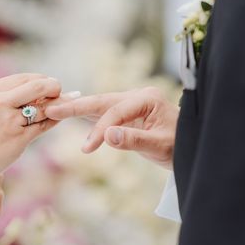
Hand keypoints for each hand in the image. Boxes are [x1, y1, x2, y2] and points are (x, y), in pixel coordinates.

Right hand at [0, 74, 61, 187]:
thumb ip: (3, 97)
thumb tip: (32, 87)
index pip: (23, 77)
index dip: (40, 80)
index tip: (48, 85)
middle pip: (38, 85)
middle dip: (54, 87)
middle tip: (60, 92)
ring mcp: (9, 121)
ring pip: (44, 106)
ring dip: (58, 105)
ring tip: (65, 104)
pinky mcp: (18, 139)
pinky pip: (44, 125)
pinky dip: (55, 120)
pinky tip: (60, 118)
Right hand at [45, 87, 178, 169]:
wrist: (193, 147)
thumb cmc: (180, 146)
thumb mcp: (160, 146)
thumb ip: (133, 140)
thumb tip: (107, 136)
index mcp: (147, 98)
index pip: (115, 112)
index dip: (99, 130)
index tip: (88, 148)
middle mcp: (137, 96)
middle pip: (101, 101)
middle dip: (75, 106)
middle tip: (51, 109)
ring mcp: (131, 103)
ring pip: (99, 105)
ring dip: (77, 109)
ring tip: (52, 109)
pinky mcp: (127, 113)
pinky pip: (103, 113)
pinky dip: (86, 115)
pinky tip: (69, 114)